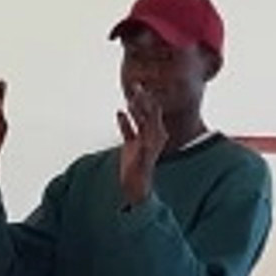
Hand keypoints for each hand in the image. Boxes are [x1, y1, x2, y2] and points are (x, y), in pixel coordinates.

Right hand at [115, 83, 165, 205]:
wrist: (135, 190)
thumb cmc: (140, 177)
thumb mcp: (143, 162)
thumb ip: (144, 150)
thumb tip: (146, 140)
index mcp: (157, 137)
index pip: (154, 113)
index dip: (149, 100)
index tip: (144, 88)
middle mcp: (151, 137)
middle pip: (147, 113)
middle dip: (142, 100)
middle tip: (136, 85)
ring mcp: (142, 141)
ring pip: (139, 119)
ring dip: (134, 108)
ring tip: (130, 97)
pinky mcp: (132, 146)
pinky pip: (129, 130)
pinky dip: (125, 121)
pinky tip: (119, 113)